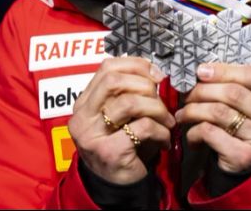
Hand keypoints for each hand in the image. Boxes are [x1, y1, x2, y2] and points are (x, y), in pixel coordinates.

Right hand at [68, 56, 175, 183]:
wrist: (114, 185)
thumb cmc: (122, 144)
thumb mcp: (119, 115)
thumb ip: (129, 92)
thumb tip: (155, 73)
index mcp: (84, 103)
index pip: (106, 67)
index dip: (135, 65)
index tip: (156, 74)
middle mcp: (82, 117)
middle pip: (114, 80)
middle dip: (145, 85)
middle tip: (161, 99)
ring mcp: (92, 136)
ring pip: (130, 102)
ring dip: (157, 108)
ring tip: (167, 120)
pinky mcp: (109, 152)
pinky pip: (142, 128)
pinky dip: (161, 130)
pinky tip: (164, 138)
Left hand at [175, 63, 250, 173]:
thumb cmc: (249, 130)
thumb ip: (237, 87)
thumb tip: (204, 71)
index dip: (225, 70)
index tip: (202, 71)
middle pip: (234, 94)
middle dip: (204, 90)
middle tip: (188, 95)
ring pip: (219, 112)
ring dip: (194, 110)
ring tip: (184, 113)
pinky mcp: (244, 157)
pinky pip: (211, 133)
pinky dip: (195, 132)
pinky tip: (192, 135)